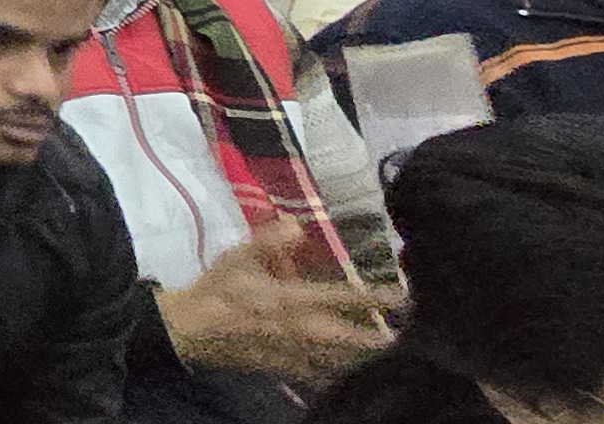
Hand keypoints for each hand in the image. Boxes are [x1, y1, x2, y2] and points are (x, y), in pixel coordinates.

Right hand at [156, 239, 396, 386]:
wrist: (191, 330)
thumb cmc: (218, 290)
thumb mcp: (237, 257)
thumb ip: (270, 240)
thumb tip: (299, 225)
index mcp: (294, 301)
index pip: (346, 298)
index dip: (378, 297)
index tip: (407, 296)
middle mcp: (303, 331)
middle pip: (357, 340)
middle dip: (386, 337)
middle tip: (412, 333)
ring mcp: (298, 355)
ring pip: (346, 363)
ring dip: (371, 358)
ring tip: (396, 355)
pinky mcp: (290, 370)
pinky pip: (326, 378)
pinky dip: (345, 376)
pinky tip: (361, 376)